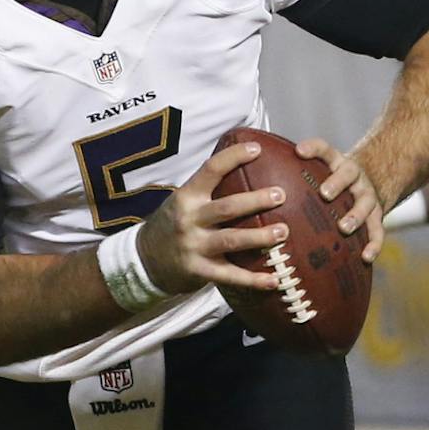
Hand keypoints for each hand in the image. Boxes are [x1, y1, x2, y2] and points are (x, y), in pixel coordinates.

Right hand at [134, 137, 291, 293]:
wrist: (145, 260)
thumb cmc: (173, 225)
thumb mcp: (183, 202)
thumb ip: (208, 190)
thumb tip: (248, 170)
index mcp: (187, 197)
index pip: (211, 170)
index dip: (233, 157)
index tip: (256, 149)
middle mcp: (190, 220)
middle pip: (227, 207)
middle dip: (256, 200)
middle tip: (280, 195)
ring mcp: (194, 246)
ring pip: (232, 240)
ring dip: (260, 237)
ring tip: (283, 231)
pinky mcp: (199, 271)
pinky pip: (230, 275)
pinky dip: (253, 279)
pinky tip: (274, 280)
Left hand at [295, 137, 385, 262]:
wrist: (366, 185)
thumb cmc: (328, 184)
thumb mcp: (315, 174)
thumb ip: (292, 177)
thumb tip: (248, 186)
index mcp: (335, 163)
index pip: (325, 150)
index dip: (313, 148)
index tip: (299, 151)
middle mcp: (354, 176)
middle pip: (348, 174)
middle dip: (336, 183)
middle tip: (324, 193)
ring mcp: (367, 196)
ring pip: (365, 203)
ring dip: (356, 215)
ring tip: (344, 228)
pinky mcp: (377, 216)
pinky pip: (378, 230)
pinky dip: (374, 244)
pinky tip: (365, 257)